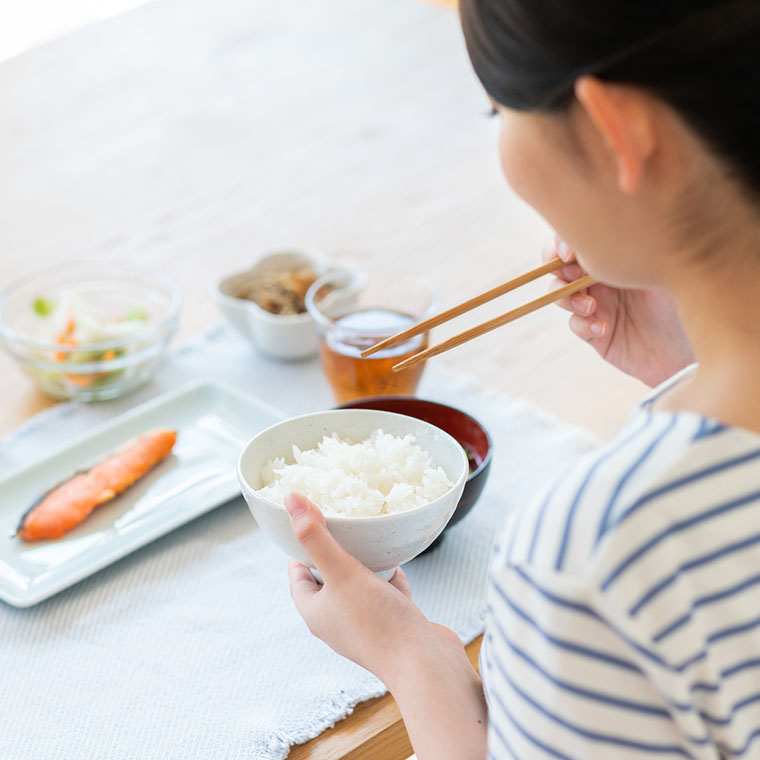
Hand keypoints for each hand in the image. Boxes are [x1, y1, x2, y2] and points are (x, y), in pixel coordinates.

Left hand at [285, 493, 461, 684]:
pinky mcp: (394, 623)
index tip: (310, 520)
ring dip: (362, 561)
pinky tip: (397, 558)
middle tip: (340, 521)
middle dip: (333, 549)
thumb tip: (289, 500)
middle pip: (328, 576)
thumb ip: (315, 536)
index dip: (300, 547)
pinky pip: (386, 592)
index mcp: (316, 612)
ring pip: (358, 583)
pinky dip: (389, 575)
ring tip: (367, 534)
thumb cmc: (377, 623)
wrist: (424, 664)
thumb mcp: (341, 571)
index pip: (297, 573)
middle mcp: (337, 620)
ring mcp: (366, 623)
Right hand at [545, 236, 694, 386]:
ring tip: (591, 306)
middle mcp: (601, 278)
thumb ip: (634, 250)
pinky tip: (604, 327)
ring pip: (560, 295)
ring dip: (568, 298)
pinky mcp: (594, 333)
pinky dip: (584, 324)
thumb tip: (606, 233)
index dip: (562, 244)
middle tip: (574, 276)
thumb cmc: (686, 301)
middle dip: (558, 269)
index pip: (577, 240)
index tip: (570, 253)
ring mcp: (596, 305)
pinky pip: (575, 325)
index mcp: (615, 256)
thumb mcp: (662, 268)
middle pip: (559, 266)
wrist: (691, 347)